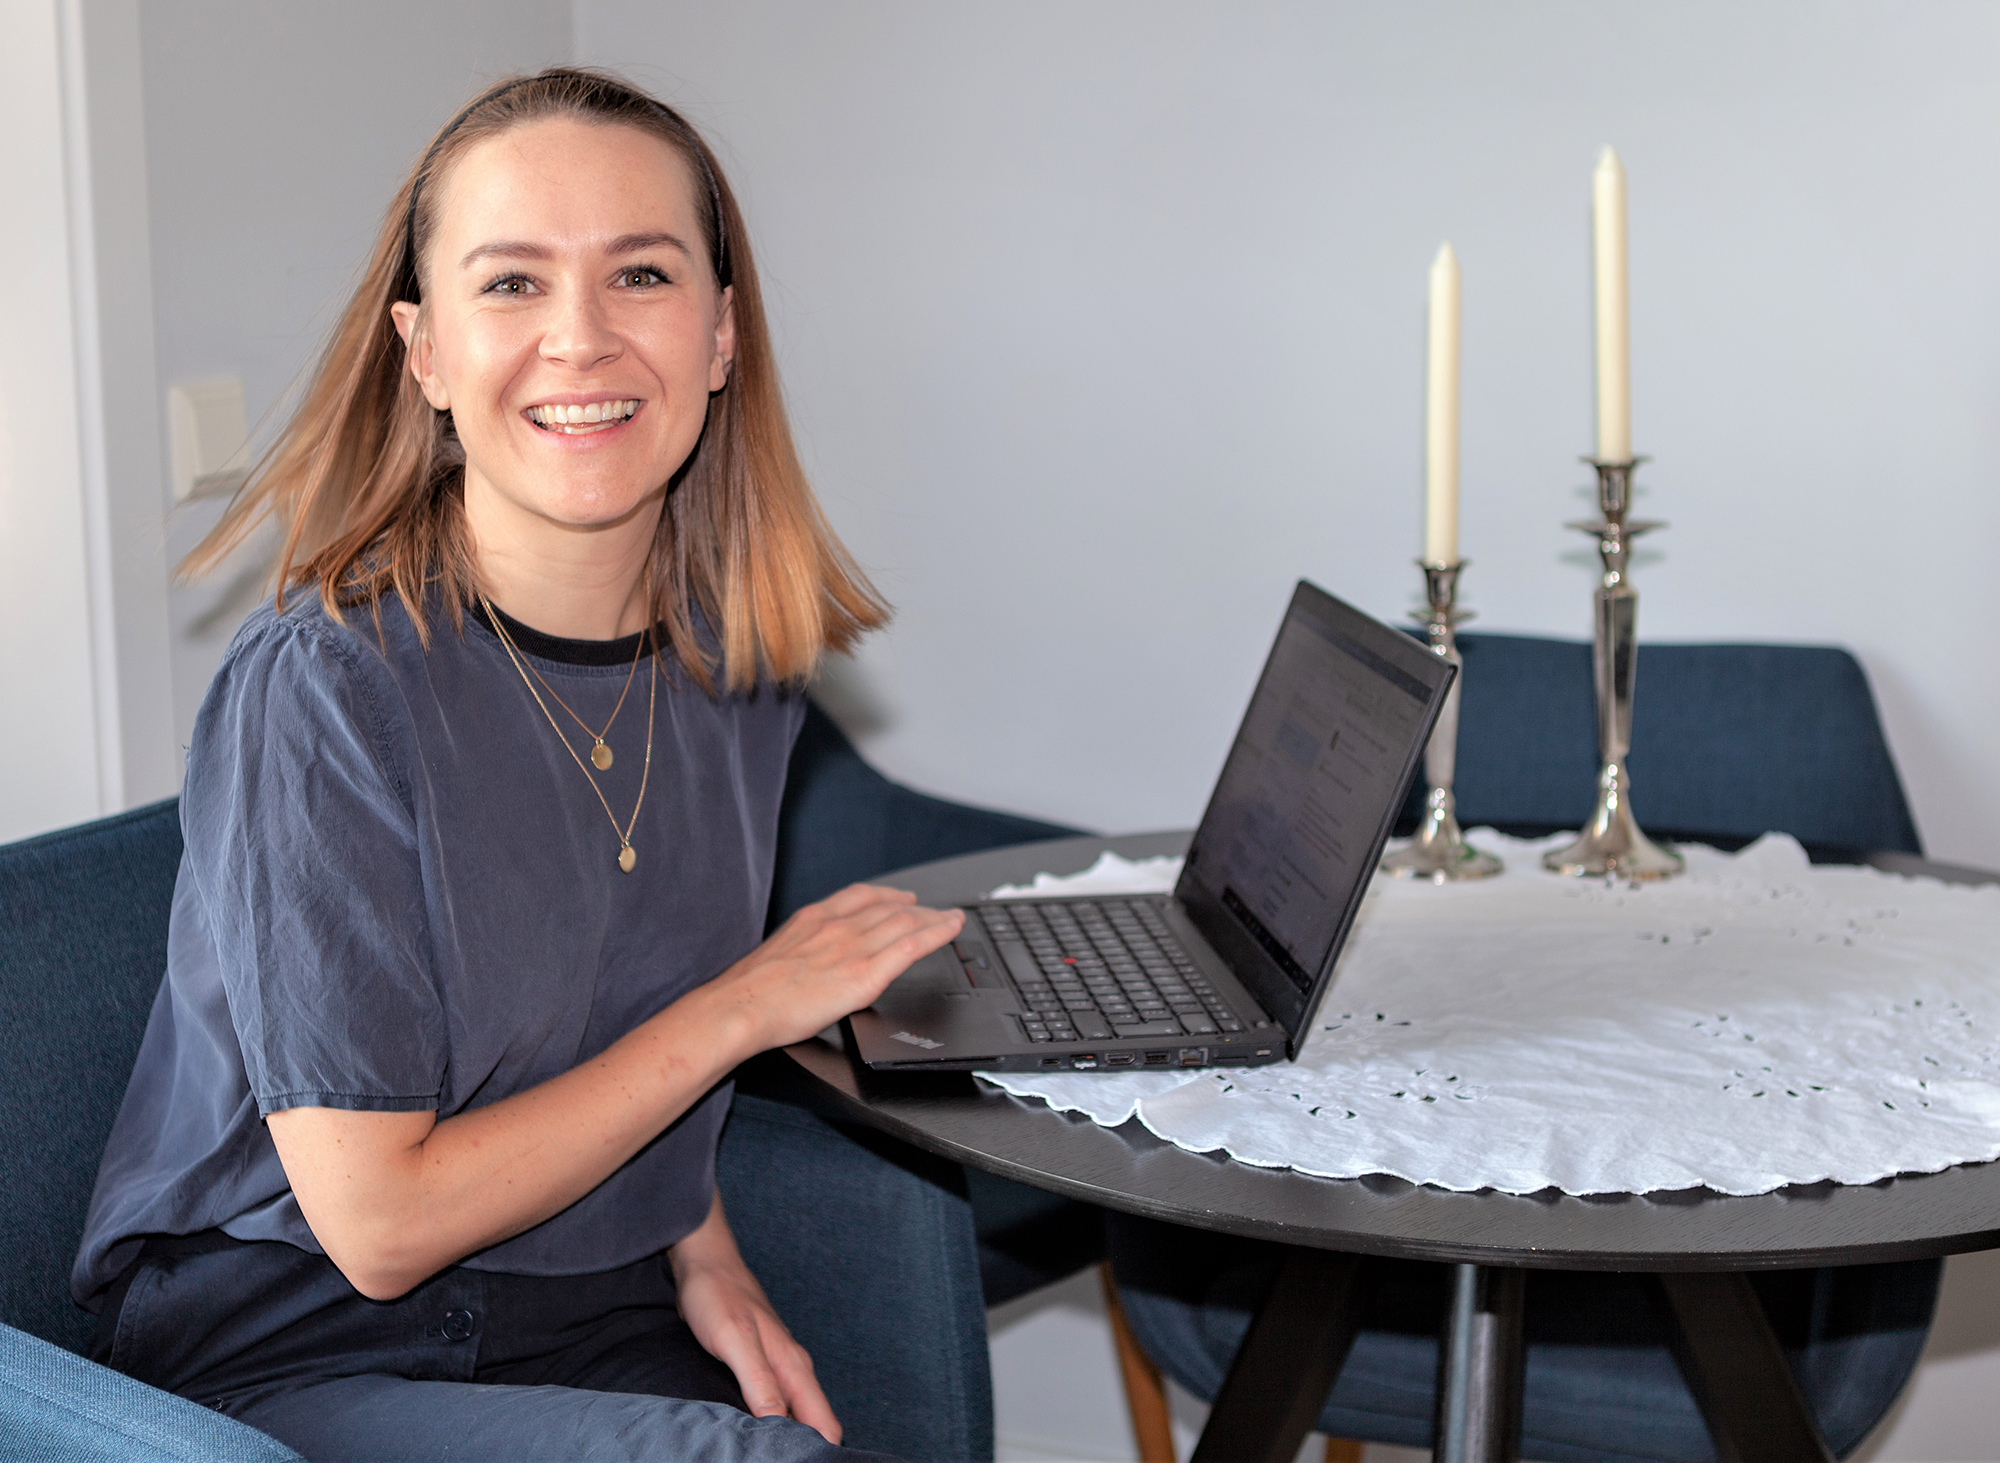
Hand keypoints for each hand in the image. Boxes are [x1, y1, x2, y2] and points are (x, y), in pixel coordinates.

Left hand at [673, 1205, 840, 1442]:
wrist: (703, 1262)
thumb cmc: (717, 1296)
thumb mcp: (735, 1340)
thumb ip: (759, 1381)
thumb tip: (779, 1426)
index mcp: (794, 1368)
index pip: (825, 1425)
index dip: (818, 1452)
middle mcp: (792, 1371)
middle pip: (813, 1424)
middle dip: (802, 1450)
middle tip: (770, 1462)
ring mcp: (776, 1367)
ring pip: (793, 1415)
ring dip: (782, 1438)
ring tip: (761, 1456)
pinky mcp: (758, 1366)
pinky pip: (772, 1404)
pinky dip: (766, 1423)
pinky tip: (748, 1432)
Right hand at [703, 883, 964, 1052]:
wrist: (738, 1008)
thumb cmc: (748, 992)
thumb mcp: (777, 954)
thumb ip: (803, 951)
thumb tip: (813, 963)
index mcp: (813, 919)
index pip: (861, 896)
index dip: (888, 895)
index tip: (902, 898)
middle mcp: (837, 926)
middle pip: (890, 907)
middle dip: (919, 909)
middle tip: (937, 912)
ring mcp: (852, 948)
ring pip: (906, 922)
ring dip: (935, 918)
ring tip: (952, 920)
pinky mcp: (864, 975)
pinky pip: (911, 947)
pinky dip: (937, 934)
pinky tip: (951, 931)